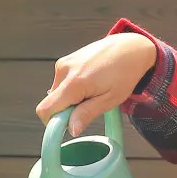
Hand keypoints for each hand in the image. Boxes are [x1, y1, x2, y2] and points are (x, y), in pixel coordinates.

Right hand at [35, 33, 157, 136]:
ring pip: (56, 93)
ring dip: (70, 99)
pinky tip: (89, 83)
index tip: (69, 126)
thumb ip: (87, 113)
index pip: (46, 109)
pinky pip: (61, 83)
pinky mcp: (66, 60)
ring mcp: (63, 63)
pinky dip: (71, 89)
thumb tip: (71, 129)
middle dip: (65, 111)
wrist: (130, 48)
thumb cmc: (124, 74)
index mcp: (74, 82)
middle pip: (51, 102)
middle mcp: (64, 70)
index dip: (53, 123)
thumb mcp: (110, 99)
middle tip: (89, 106)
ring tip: (92, 92)